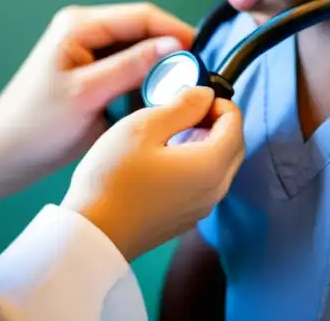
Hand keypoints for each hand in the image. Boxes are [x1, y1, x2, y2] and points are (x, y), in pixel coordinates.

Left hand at [0, 2, 193, 217]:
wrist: (3, 157)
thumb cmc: (35, 126)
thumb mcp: (87, 94)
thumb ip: (131, 66)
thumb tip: (174, 46)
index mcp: (81, 26)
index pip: (142, 16)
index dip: (175, 32)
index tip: (201, 57)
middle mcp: (87, 33)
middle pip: (143, 33)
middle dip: (169, 55)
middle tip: (193, 82)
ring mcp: (90, 55)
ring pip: (140, 55)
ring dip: (158, 73)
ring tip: (176, 97)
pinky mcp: (93, 77)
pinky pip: (130, 73)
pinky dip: (144, 87)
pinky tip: (152, 106)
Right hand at [61, 86, 244, 261]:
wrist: (93, 234)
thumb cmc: (114, 176)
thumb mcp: (144, 127)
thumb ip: (182, 107)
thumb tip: (205, 95)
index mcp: (211, 165)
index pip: (235, 123)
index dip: (218, 102)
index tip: (190, 98)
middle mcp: (216, 190)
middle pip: (234, 146)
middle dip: (217, 122)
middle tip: (185, 111)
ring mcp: (201, 209)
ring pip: (221, 167)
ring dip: (208, 143)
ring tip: (172, 132)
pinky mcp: (185, 220)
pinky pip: (205, 184)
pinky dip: (198, 164)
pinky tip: (165, 160)